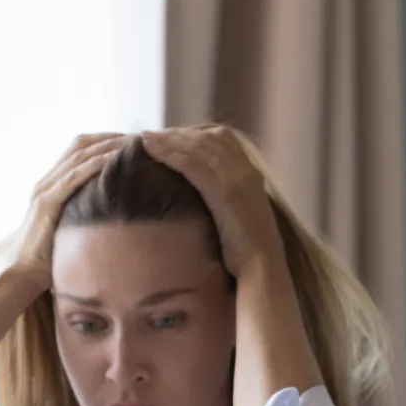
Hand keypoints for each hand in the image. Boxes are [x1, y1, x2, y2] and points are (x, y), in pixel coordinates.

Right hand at [9, 133, 129, 291]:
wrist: (24, 275)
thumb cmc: (50, 258)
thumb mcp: (72, 229)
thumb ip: (87, 216)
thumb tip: (117, 214)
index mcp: (52, 184)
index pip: (80, 149)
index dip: (107, 140)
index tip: (134, 141)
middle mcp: (47, 181)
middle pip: (81, 145)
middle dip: (111, 137)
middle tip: (140, 137)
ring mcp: (45, 190)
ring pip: (79, 155)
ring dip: (108, 146)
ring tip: (134, 143)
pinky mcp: (47, 203)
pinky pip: (73, 176)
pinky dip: (95, 165)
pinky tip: (115, 160)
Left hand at [141, 125, 285, 277]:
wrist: (262, 269)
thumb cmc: (246, 252)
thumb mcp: (237, 216)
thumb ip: (224, 198)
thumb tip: (200, 195)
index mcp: (251, 173)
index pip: (220, 139)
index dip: (192, 136)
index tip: (169, 139)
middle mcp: (246, 170)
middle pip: (206, 139)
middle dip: (176, 135)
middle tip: (149, 135)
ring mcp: (237, 179)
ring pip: (197, 148)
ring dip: (168, 140)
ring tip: (143, 138)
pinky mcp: (225, 192)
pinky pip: (192, 164)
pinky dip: (169, 153)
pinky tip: (150, 149)